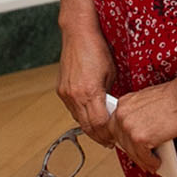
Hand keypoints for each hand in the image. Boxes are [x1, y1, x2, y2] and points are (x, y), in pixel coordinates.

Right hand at [56, 28, 116, 145]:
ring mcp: (65, 93)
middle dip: (99, 136)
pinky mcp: (61, 89)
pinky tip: (90, 117)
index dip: (108, 135)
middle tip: (109, 143)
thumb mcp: (111, 74)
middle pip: (87, 126)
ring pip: (78, 119)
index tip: (115, 140)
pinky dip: (81, 116)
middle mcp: (75, 95)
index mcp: (90, 92)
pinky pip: (72, 109)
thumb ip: (109, 94)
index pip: (99, 124)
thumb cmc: (97, 49)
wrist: (78, 34)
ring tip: (101, 133)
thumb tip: (111, 108)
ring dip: (90, 128)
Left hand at [106, 80, 176, 176]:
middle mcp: (122, 115)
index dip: (118, 138)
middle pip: (120, 141)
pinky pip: (143, 157)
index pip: (113, 126)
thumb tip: (139, 131)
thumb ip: (138, 115)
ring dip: (141, 160)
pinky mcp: (139, 139)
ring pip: (131, 152)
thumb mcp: (147, 102)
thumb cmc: (173, 97)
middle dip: (130, 151)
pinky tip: (157, 163)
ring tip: (150, 163)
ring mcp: (129, 127)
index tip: (121, 145)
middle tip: (141, 158)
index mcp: (123, 104)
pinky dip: (151, 163)